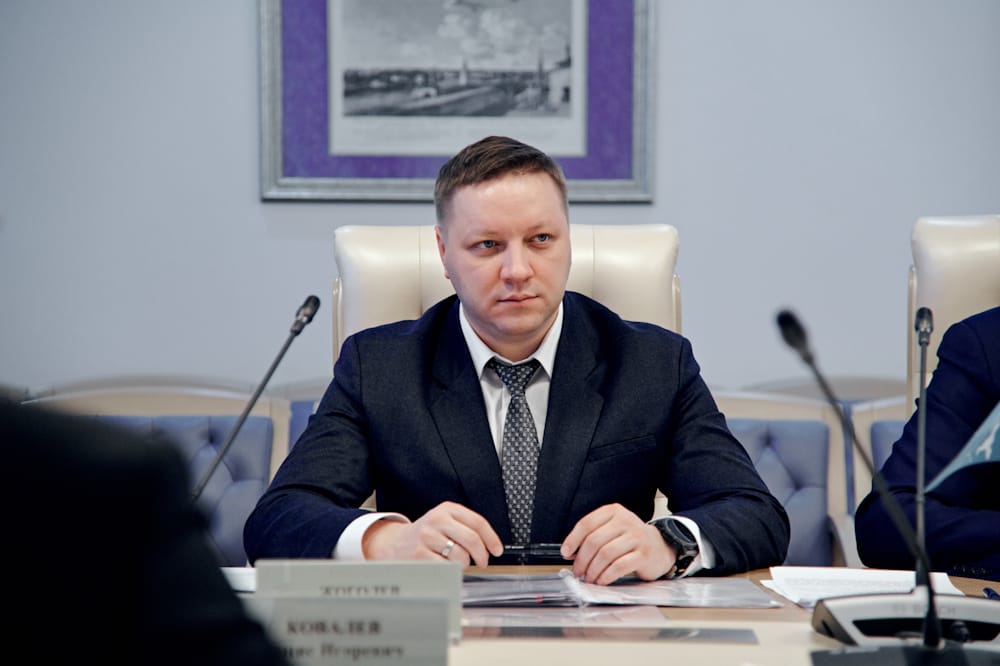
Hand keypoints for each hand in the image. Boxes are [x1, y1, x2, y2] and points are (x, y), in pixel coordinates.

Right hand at [361, 501, 503, 566]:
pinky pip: (447, 567)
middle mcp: (437, 520)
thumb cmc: (425, 535)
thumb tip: (490, 545)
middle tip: (482, 562)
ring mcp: (427, 537)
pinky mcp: (420, 555)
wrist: (394, 544)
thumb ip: (465, 528)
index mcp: (447, 509)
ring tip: (457, 563)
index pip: (478, 522)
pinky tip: (444, 567)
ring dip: (464, 564)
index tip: (497, 550)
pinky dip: (451, 571)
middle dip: (482, 555)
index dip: (491, 539)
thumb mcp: (444, 522)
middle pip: (472, 539)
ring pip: (460, 555)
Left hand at [561, 503, 672, 584]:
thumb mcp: (611, 530)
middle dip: (582, 560)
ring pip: (605, 555)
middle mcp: (626, 521)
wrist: (659, 547)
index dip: (573, 540)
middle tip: (578, 571)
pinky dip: (606, 576)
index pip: (587, 524)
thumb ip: (592, 536)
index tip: (566, 553)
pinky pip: (619, 566)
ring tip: (589, 578)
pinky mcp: (644, 555)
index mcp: (613, 512)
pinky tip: (602, 580)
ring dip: (593, 570)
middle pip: (594, 541)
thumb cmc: (630, 540)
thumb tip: (570, 553)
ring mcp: (636, 537)